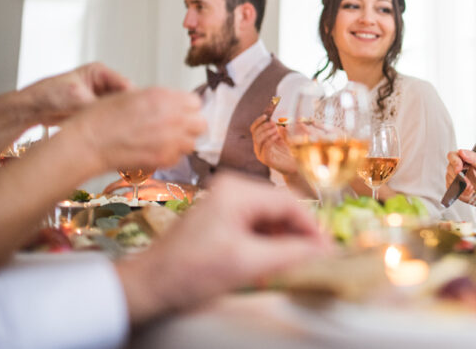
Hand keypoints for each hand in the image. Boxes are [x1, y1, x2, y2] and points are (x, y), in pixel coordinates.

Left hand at [21, 63, 131, 125]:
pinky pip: (110, 118)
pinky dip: (111, 125)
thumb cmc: (47, 95)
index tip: (135, 114)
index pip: (126, 85)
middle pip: (126, 98)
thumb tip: (117, 114)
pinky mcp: (96, 111)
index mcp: (99, 72)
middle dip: (125, 111)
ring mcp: (100, 98)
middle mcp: (103, 84)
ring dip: (118, 119)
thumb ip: (100, 105)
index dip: (132, 100)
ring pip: (119, 110)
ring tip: (115, 129)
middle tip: (127, 125)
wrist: (31, 109)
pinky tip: (109, 132)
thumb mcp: (77, 98)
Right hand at [61, 87, 205, 173]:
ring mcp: (171, 138)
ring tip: (163, 143)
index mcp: (164, 96)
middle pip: (200, 123)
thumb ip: (159, 99)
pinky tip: (154, 152)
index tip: (179, 114)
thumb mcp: (133, 95)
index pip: (195, 103)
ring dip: (181, 143)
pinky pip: (178, 158)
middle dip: (190, 126)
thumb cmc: (102, 118)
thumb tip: (173, 104)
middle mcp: (172, 116)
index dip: (187, 109)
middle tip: (175, 130)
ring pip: (192, 143)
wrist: (88, 142)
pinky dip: (169, 156)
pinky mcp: (164, 158)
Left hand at [116, 173, 332, 323]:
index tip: (328, 251)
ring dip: (281, 240)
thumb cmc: (191, 273)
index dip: (312, 228)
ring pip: (268, 217)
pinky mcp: (217, 216)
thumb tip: (325, 249)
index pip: (290, 203)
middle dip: (296, 234)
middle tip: (311, 260)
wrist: (147, 286)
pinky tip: (265, 263)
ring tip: (287, 266)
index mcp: (237, 191)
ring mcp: (223, 201)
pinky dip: (264, 242)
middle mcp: (231, 188)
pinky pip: (253, 224)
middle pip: (280, 208)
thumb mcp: (247, 264)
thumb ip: (290, 253)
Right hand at [250, 114, 296, 173]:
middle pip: (255, 133)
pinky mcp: (266, 159)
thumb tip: (274, 119)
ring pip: (258, 139)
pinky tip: (277, 136)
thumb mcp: (284, 136)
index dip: (258, 121)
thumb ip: (278, 128)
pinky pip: (264, 147)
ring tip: (276, 129)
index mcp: (260, 140)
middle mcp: (258, 147)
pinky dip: (270, 139)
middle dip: (264, 126)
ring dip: (267, 132)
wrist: (295, 164)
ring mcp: (261, 153)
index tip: (265, 116)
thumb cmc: (289, 149)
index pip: (254, 128)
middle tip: (273, 123)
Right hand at [445, 148, 475, 204]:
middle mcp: (456, 166)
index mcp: (463, 158)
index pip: (452, 156)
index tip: (459, 169)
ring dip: (461, 184)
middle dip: (459, 177)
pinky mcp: (453, 186)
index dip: (454, 162)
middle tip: (468, 182)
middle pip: (449, 168)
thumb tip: (462, 152)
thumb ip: (473, 157)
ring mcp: (453, 176)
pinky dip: (460, 190)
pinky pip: (451, 188)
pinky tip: (468, 190)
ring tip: (471, 187)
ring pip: (450, 179)